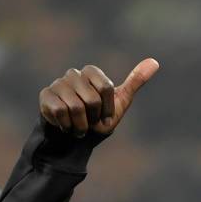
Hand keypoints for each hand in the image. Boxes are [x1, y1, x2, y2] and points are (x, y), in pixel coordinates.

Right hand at [39, 58, 158, 137]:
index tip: (105, 115)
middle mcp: (73, 74)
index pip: (106, 88)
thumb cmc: (99, 119)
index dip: (108, 108)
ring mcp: (57, 84)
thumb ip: (136, 81)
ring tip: (79, 126)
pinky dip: (67, 125)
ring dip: (81, 125)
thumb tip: (155, 62)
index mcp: (91, 72)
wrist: (75, 139)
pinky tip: (66, 125)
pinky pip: (60, 112)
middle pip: (91, 99)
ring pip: (75, 107)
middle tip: (91, 122)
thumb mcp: (120, 101)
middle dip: (95, 118)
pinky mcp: (45, 96)